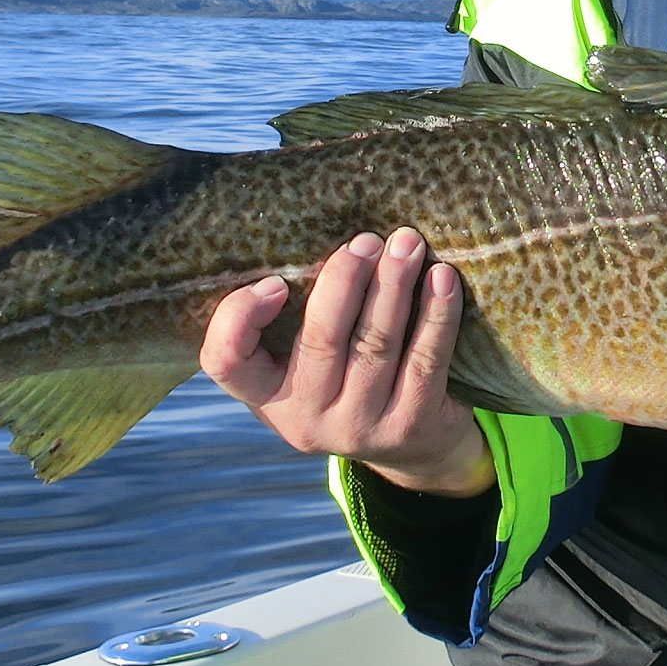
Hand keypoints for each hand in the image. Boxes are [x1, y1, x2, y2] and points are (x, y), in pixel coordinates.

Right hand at [200, 227, 493, 497]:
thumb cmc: (346, 374)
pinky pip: (425, 360)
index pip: (225, 361)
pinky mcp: (410, 426)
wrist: (411, 446)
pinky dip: (436, 315)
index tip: (274, 282)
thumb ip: (295, 309)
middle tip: (366, 241)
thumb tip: (310, 219)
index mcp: (265, 393)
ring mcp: (358, 427)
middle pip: (320, 341)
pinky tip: (442, 278)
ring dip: (393, 286)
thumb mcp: (302, 356)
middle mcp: (304, 418)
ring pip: (375, 345)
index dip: (239, 319)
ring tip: (407, 243)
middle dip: (345, 281)